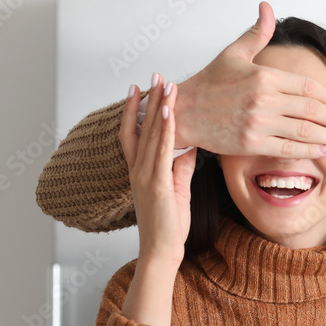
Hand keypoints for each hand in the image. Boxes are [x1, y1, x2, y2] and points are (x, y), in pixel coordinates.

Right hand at [120, 75, 196, 267]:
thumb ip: (181, 167)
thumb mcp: (178, 188)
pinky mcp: (156, 184)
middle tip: (156, 75)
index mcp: (140, 170)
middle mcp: (138, 169)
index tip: (141, 88)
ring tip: (166, 85)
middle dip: (150, 99)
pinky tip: (171, 113)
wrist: (163, 250)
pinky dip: (167, 130)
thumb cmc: (170, 224)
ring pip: (151, 134)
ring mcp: (145, 175)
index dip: (135, 110)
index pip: (134, 132)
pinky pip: (162, 151)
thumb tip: (191, 147)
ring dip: (159, 108)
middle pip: (142, 126)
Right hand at [172, 1, 325, 155]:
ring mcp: (258, 123)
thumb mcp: (233, 53)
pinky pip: (288, 149)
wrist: (182, 111)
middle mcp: (263, 99)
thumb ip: (257, 33)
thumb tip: (267, 7)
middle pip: (311, 110)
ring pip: (304, 131)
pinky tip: (325, 150)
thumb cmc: (208, 84)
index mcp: (263, 76)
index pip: (307, 87)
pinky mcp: (251, 143)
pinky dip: (309, 150)